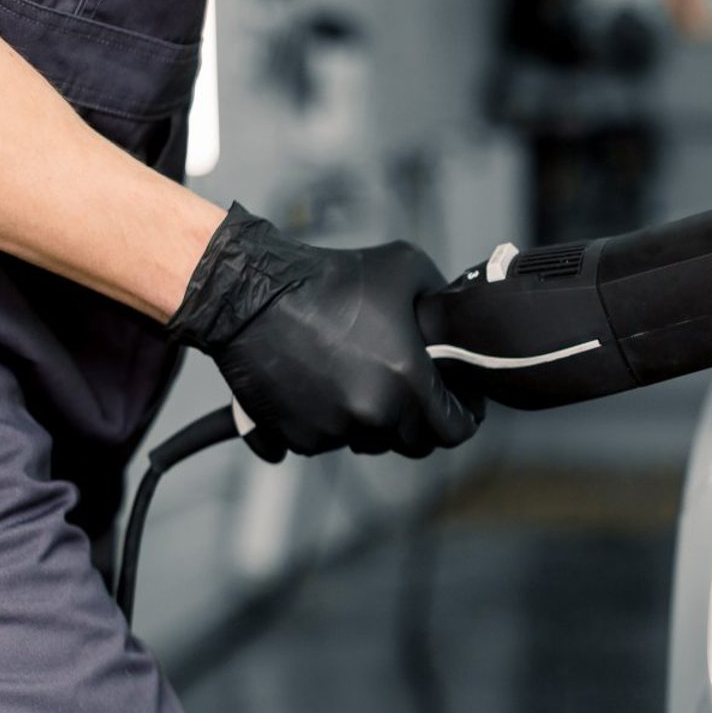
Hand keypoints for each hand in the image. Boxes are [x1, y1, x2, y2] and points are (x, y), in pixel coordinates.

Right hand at [168, 204, 481, 460]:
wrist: (248, 294)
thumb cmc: (329, 277)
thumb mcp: (406, 268)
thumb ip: (443, 303)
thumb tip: (456, 325)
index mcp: (405, 381)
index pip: (454, 430)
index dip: (462, 416)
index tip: (455, 402)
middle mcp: (371, 414)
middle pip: (413, 443)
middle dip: (417, 422)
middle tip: (407, 392)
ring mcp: (331, 430)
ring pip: (369, 442)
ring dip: (371, 423)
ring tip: (360, 382)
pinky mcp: (296, 436)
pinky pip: (327, 443)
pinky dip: (329, 424)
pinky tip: (323, 388)